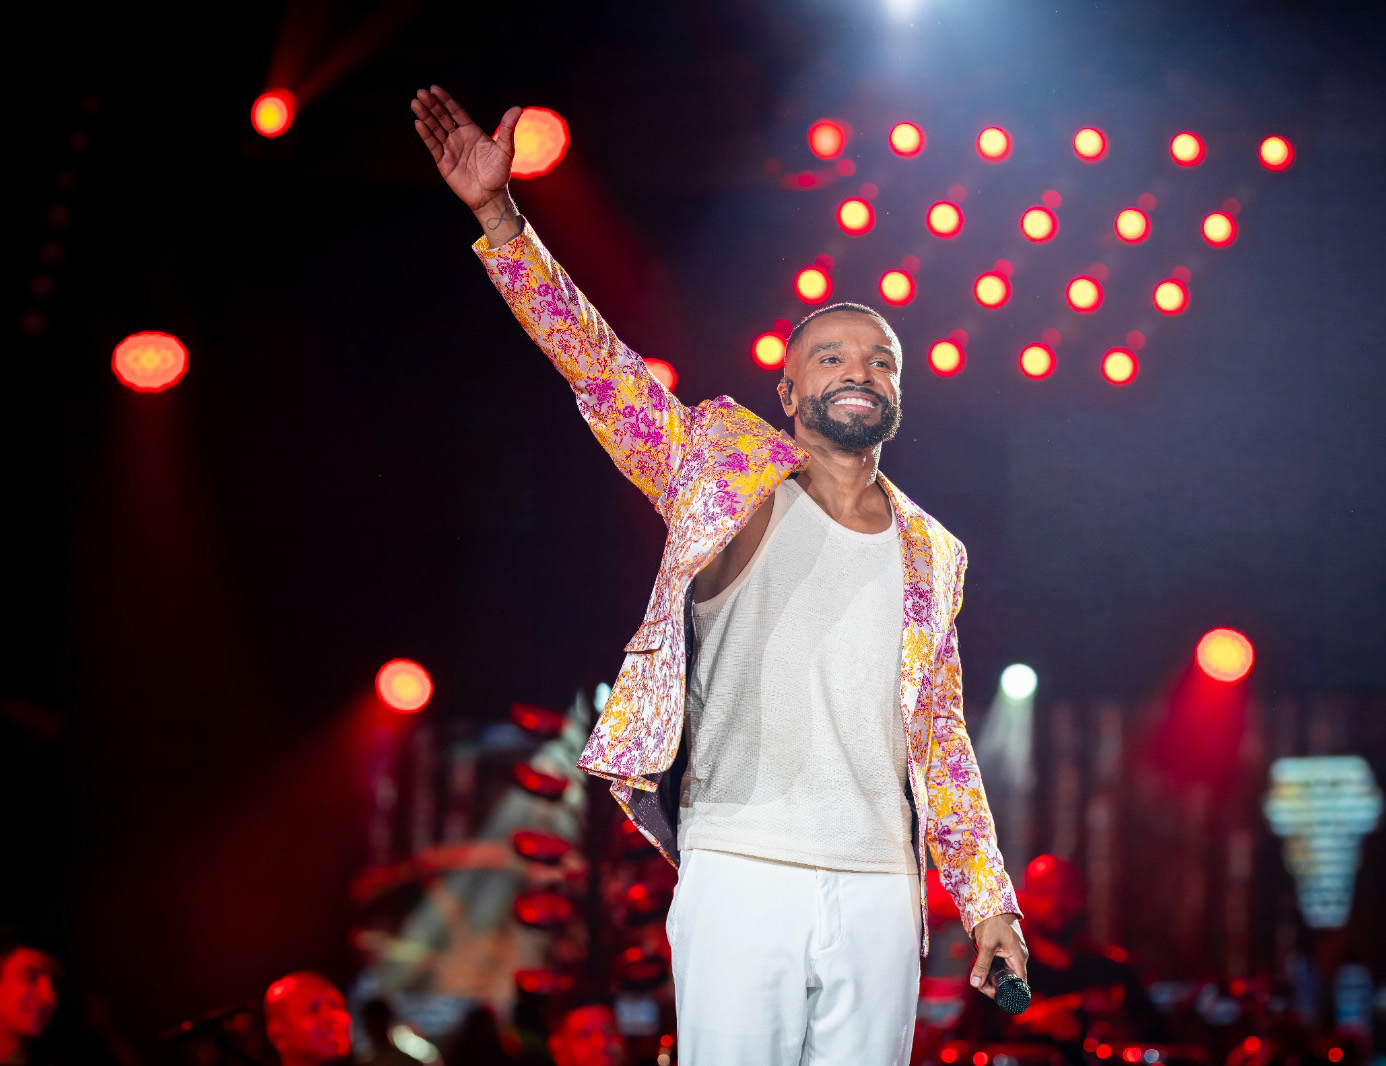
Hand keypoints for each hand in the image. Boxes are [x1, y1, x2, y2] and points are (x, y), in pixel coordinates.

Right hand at [411, 85, 521, 211]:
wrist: (490, 196)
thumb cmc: (499, 174)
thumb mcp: (505, 150)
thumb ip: (507, 129)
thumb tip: (517, 108)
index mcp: (471, 131)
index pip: (455, 111)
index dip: (445, 100)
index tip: (434, 88)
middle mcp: (458, 138)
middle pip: (442, 117)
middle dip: (432, 105)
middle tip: (421, 92)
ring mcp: (450, 149)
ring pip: (435, 129)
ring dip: (425, 116)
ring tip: (415, 103)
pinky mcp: (443, 162)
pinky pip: (433, 145)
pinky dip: (426, 134)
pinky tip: (418, 123)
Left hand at [969, 913, 1027, 999]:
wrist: (991, 903)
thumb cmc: (992, 923)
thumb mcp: (986, 945)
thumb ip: (982, 966)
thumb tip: (975, 984)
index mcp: (1019, 958)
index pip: (1020, 985)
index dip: (1007, 993)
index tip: (992, 993)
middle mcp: (1019, 957)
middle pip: (1011, 981)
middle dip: (996, 986)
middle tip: (980, 986)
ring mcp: (1013, 953)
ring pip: (1005, 973)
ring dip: (993, 978)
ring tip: (979, 978)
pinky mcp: (1006, 949)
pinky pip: (1002, 964)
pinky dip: (992, 969)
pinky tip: (982, 968)